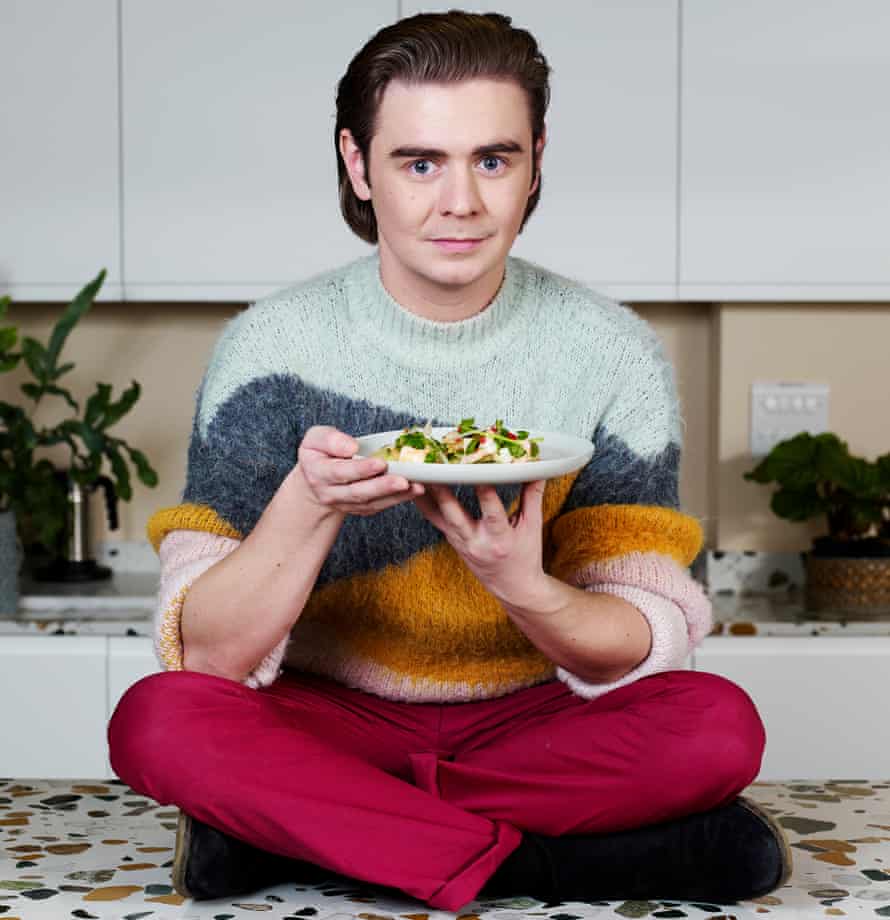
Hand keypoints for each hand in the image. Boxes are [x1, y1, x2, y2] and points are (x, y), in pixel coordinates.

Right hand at [296, 425, 424, 516]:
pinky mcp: (360, 508)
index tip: (380, 462)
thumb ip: (330, 439)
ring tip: (415, 486)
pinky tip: (413, 490)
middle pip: (358, 492)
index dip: (361, 469)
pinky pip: (380, 506)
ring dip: (395, 495)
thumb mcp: (316, 439)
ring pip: (372, 502)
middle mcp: (331, 493)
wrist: (316, 478)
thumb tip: (351, 447)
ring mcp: (346, 504)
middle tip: (403, 480)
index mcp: (318, 473)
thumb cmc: (319, 453)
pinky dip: (398, 499)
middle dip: (382, 486)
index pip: (340, 472)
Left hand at [412, 479, 547, 606]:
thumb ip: (532, 496)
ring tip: (418, 471)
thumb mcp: (532, 527)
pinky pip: (434, 519)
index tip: (480, 473)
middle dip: (443, 493)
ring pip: (438, 516)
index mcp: (500, 539)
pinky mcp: (452, 540)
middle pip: (455, 516)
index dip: (485, 493)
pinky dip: (425, 502)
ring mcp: (460, 542)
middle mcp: (476, 542)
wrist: (513, 586)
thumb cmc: (525, 556)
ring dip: (427, 495)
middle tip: (435, 469)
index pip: (492, 513)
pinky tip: (416, 485)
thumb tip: (538, 469)